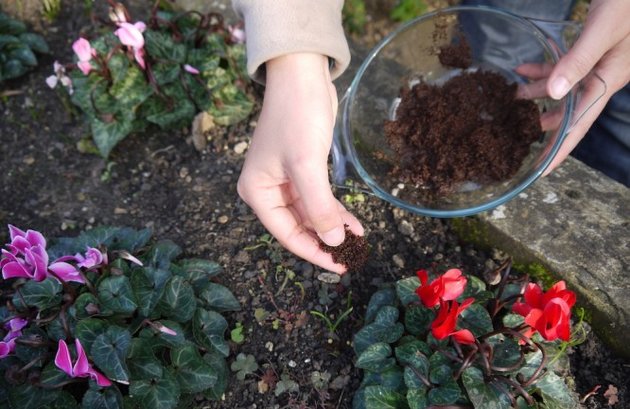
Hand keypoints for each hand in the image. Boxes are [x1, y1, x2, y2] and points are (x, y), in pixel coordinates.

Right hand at [237, 53, 363, 273]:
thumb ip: (319, 207)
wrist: (302, 77)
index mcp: (257, 192)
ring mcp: (285, 180)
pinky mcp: (302, 170)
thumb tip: (334, 241)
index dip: (313, 251)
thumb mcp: (306, 166)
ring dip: (333, 226)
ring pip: (311, 214)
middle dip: (325, 240)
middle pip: (298, 227)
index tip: (340, 264)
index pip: (286, 234)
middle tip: (352, 255)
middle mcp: (267, 190)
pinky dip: (335, 210)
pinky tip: (354, 222)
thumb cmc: (297, 118)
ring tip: (359, 239)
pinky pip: (318, 199)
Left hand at [517, 0, 629, 173]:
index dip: (560, 148)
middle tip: (517, 137)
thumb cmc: (627, 2)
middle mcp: (602, 77)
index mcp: (607, 81)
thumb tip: (554, 93)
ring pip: (563, 88)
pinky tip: (523, 69)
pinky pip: (564, 67)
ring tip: (512, 97)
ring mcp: (598, 64)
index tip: (542, 170)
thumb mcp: (602, 31)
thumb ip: (578, 61)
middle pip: (569, 111)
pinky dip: (544, 69)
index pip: (579, 125)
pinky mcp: (592, 50)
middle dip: (544, 124)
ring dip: (538, 93)